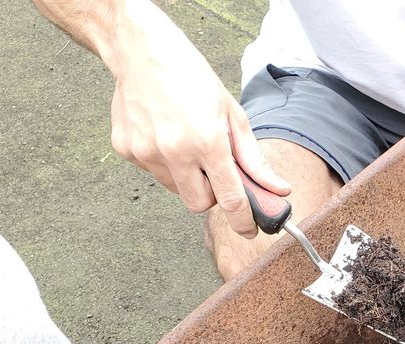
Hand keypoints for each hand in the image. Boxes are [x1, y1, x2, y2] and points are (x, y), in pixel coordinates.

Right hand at [105, 18, 289, 236]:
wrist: (141, 51)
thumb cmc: (190, 77)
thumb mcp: (232, 114)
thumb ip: (253, 158)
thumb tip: (277, 188)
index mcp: (207, 142)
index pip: (230, 200)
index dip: (243, 221)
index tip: (249, 231)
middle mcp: (175, 151)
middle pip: (200, 204)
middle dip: (212, 195)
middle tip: (213, 170)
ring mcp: (147, 152)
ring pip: (176, 190)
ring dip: (187, 178)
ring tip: (186, 143)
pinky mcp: (127, 150)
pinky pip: (154, 174)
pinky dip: (164, 164)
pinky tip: (164, 135)